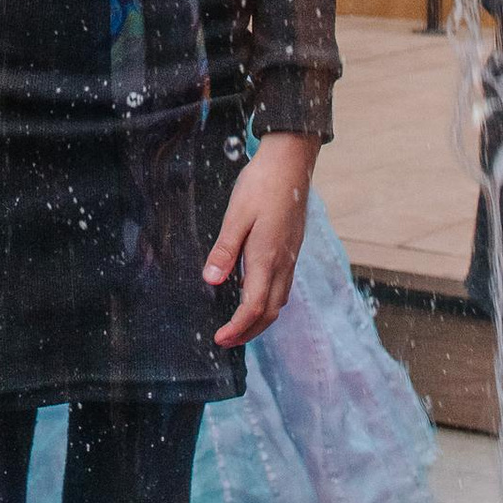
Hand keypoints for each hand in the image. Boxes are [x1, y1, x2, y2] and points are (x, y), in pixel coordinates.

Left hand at [205, 131, 316, 346]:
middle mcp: (283, 263)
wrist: (291, 162)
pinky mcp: (292, 249)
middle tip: (225, 340)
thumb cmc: (261, 184)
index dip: (237, 328)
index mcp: (266, 257)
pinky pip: (282, 286)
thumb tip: (210, 281)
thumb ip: (224, 250)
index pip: (253, 307)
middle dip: (249, 332)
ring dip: (260, 319)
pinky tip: (253, 295)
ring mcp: (291, 257)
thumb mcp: (236, 215)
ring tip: (238, 326)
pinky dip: (268, 302)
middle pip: (270, 312)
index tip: (219, 339)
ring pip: (279, 301)